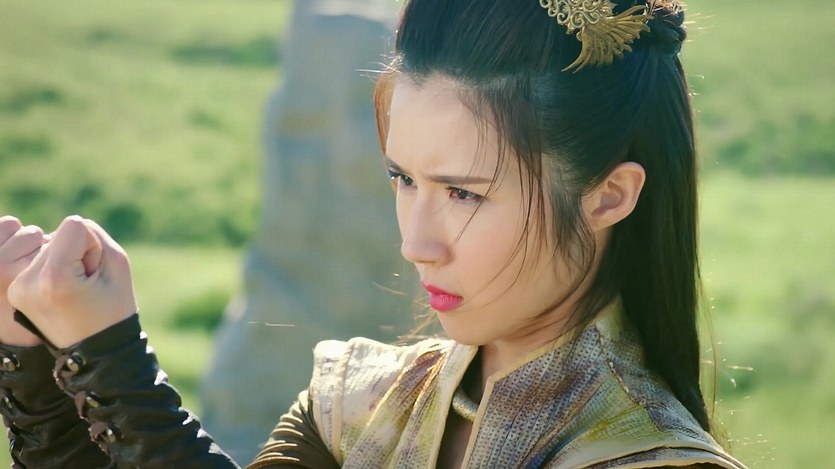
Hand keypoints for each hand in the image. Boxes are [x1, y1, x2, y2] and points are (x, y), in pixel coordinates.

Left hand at [8, 216, 137, 347]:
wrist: (97, 351)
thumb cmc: (114, 308)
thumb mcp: (117, 264)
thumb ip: (93, 233)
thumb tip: (63, 228)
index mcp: (54, 276)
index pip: (73, 226)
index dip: (93, 246)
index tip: (94, 275)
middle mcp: (27, 281)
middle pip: (56, 236)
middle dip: (76, 254)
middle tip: (85, 286)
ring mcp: (17, 287)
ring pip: (45, 246)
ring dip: (64, 260)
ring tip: (72, 290)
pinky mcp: (15, 290)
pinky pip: (36, 260)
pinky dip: (52, 269)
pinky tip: (60, 292)